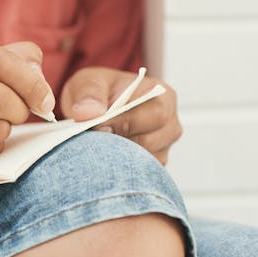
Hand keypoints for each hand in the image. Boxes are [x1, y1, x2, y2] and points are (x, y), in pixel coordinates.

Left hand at [59, 67, 181, 164]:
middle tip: (93, 139)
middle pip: (150, 142)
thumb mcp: (88, 82)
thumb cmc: (97, 91)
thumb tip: (88, 113)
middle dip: (118, 142)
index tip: (98, 127)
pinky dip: (118, 168)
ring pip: (144, 162)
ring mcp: (163, 145)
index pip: (155, 114)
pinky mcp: (153, 164)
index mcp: (160, 94)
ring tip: (97, 145)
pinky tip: (104, 156)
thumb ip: (89, 94)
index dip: (126, 123)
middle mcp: (169, 121)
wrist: (94, 108)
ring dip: (116, 156)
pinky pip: (138, 174)